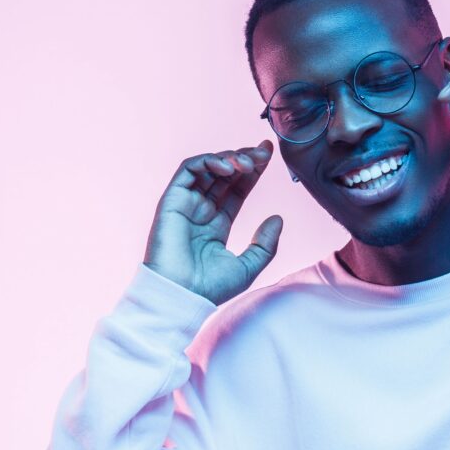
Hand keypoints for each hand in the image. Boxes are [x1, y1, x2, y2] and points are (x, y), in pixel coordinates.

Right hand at [143, 140, 282, 305]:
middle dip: (245, 159)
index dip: (253, 171)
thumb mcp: (249, 266)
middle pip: (225, 175)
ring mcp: (186, 204)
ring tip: (248, 163)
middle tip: (263, 153)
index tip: (268, 153)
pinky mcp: (172, 201)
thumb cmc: (210, 288)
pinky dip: (208, 161)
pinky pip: (188, 170)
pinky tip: (228, 166)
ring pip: (207, 168)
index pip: (237, 189)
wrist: (182, 296)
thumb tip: (277, 218)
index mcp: (217, 224)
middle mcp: (201, 211)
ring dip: (229, 158)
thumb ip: (265, 243)